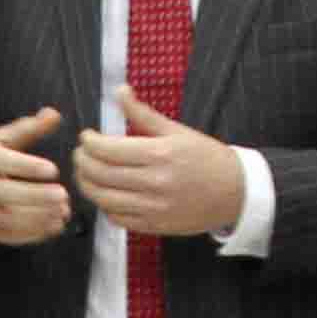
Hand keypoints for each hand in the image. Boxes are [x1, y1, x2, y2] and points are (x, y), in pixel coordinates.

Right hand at [0, 108, 72, 245]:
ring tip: (62, 213)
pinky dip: (31, 234)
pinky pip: (4, 235)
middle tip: (64, 196)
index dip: (28, 167)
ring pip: (6, 219)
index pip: (2, 162)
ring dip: (38, 219)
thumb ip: (27, 129)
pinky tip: (52, 227)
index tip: (54, 170)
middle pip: (4, 194)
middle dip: (36, 197)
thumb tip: (54, 114)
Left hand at [68, 91, 247, 241]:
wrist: (236, 192)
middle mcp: (155, 182)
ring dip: (87, 186)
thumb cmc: (207, 157)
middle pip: (101, 175)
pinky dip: (106, 206)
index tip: (86, 137)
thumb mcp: (177, 131)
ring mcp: (154, 208)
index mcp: (160, 154)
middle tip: (80, 154)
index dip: (89, 142)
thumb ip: (143, 114)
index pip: (108, 149)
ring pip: (104, 199)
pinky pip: (119, 218)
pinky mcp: (155, 226)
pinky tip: (105, 194)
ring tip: (86, 173)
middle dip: (82, 163)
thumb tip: (119, 91)